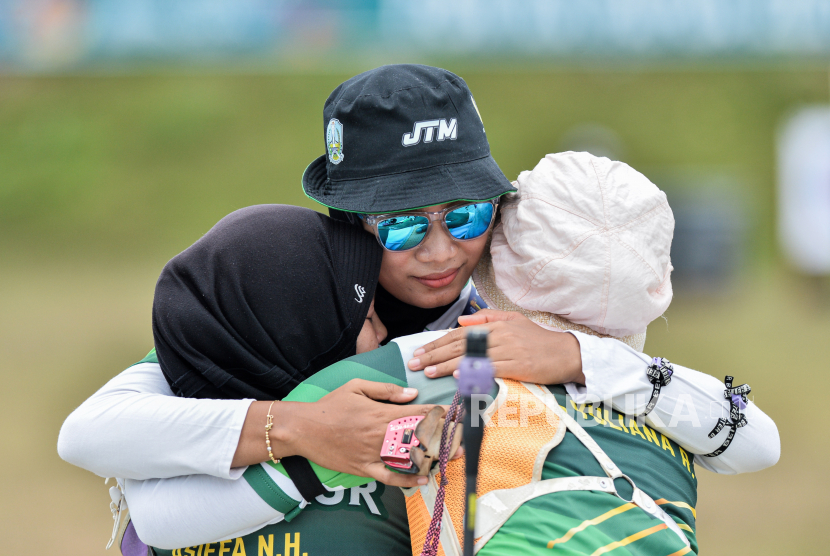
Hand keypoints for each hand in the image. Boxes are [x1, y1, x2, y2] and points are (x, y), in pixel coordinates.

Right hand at [275, 379, 445, 487]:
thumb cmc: (329, 405)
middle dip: (443, 437)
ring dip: (432, 458)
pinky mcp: (363, 468)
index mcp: (381, 413)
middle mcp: (380, 434)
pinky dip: (406, 479)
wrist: (302, 428)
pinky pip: (388, 476)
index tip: (457, 413)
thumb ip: (386, 390)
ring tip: (452, 457)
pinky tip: (423, 479)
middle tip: (463, 439)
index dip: (440, 414)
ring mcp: (372, 453)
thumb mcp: (357, 387)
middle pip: (419, 437)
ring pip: (408, 458)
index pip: (418, 413)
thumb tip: (412, 393)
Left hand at [408, 309, 584, 384]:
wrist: (567, 353)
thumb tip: (461, 322)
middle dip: (435, 354)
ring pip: (471, 357)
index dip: (438, 343)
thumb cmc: (539, 339)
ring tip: (428, 371)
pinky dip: (473, 371)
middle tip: (415, 363)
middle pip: (460, 345)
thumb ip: (487, 318)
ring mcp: (508, 351)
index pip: (460, 334)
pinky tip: (458, 375)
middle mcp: (499, 335)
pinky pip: (490, 369)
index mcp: (496, 325)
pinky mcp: (517, 366)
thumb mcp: (514, 321)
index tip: (421, 352)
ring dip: (446, 365)